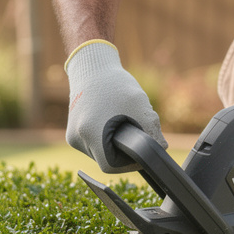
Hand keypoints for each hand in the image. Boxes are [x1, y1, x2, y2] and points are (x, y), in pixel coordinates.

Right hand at [64, 40, 167, 172]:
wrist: (91, 67)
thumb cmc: (115, 84)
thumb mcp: (140, 106)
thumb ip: (153, 132)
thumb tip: (161, 149)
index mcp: (91, 134)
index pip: (111, 165)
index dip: (129, 163)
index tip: (140, 153)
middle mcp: (77, 138)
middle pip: (105, 159)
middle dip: (122, 151)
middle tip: (135, 134)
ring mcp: (72, 136)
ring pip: (99, 152)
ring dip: (113, 144)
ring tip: (123, 123)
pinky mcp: (72, 131)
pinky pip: (92, 143)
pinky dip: (104, 137)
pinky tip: (112, 121)